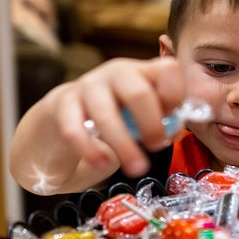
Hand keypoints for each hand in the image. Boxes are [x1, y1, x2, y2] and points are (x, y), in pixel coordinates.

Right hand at [10, 56, 186, 192]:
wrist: (67, 113)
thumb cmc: (117, 113)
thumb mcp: (143, 113)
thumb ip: (164, 121)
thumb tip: (175, 130)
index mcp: (143, 72)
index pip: (167, 69)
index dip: (175, 94)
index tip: (173, 118)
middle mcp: (117, 73)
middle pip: (139, 93)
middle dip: (152, 126)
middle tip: (156, 147)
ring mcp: (88, 86)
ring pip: (106, 114)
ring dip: (124, 146)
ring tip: (136, 168)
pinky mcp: (63, 105)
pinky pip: (75, 129)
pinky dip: (90, 150)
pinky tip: (102, 164)